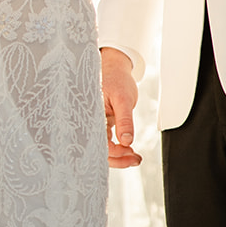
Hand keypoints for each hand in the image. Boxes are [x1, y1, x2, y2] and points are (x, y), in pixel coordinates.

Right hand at [101, 47, 141, 168]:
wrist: (115, 67)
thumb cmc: (116, 78)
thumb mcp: (123, 98)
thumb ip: (124, 120)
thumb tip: (126, 141)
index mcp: (91, 114)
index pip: (98, 141)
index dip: (114, 151)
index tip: (130, 151)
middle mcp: (90, 121)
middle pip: (99, 149)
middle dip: (117, 158)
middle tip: (135, 159)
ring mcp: (96, 123)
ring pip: (104, 147)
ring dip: (119, 155)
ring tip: (135, 158)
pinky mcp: (103, 124)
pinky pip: (107, 141)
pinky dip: (119, 147)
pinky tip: (129, 150)